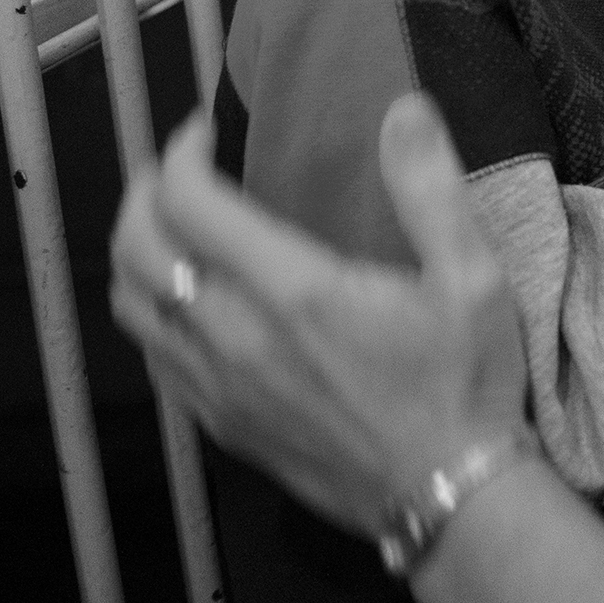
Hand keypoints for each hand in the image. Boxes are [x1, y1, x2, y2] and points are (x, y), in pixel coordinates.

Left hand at [109, 96, 531, 540]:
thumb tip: (405, 108)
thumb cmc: (464, 382)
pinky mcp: (221, 426)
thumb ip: (431, 187)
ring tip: (172, 228)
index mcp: (293, 291)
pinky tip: (191, 302)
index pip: (187, 202)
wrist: (449, 494)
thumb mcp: (472, 277)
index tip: (204, 130)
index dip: (179, 152)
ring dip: (136, 253)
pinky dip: (153, 312)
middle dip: (143, 193)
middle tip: (178, 169)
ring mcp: (219, 388)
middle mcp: (236, 337)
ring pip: (131, 306)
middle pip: (135, 249)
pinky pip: (153, 358)